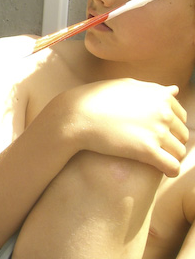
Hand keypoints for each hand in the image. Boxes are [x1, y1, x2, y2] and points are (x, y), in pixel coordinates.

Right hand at [66, 79, 187, 176]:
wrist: (75, 116)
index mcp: (161, 97)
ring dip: (171, 158)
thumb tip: (174, 90)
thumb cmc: (95, 100)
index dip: (170, 127)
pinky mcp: (147, 150)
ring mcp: (157, 131)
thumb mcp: (125, 86)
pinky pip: (172, 166)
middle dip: (172, 143)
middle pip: (182, 135)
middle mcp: (164, 112)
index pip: (181, 117)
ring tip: (158, 162)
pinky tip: (162, 172)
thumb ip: (152, 89)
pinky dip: (171, 171)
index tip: (158, 135)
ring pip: (179, 152)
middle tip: (157, 150)